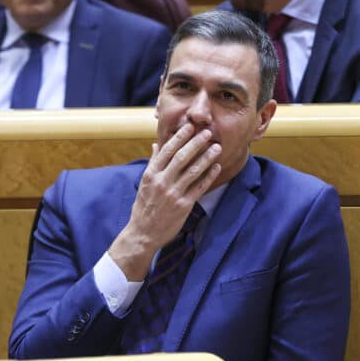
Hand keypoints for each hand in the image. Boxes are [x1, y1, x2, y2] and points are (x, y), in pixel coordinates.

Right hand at [108, 124, 221, 280]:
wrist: (143, 233)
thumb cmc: (143, 207)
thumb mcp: (144, 183)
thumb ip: (152, 163)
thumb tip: (156, 145)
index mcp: (151, 174)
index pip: (167, 150)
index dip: (179, 137)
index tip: (190, 127)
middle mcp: (162, 182)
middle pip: (182, 157)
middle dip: (196, 143)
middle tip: (207, 132)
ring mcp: (173, 194)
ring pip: (193, 171)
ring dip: (206, 157)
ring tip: (216, 147)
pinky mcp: (183, 205)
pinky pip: (199, 187)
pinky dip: (209, 176)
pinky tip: (216, 167)